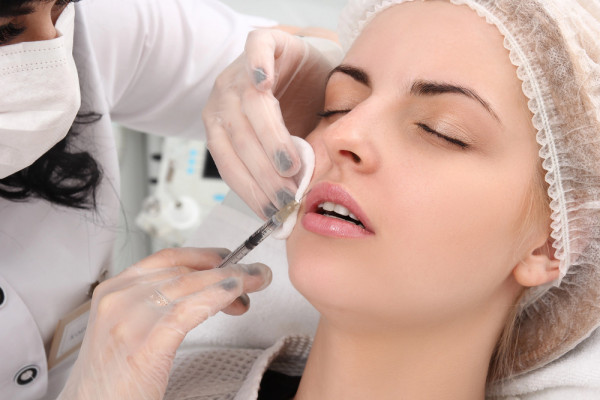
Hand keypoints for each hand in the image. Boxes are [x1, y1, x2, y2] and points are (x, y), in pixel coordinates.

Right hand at [58, 248, 271, 399]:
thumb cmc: (113, 377)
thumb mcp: (128, 328)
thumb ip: (157, 304)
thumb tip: (204, 289)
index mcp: (114, 290)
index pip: (167, 259)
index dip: (205, 255)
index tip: (229, 259)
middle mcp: (119, 298)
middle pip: (185, 271)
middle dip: (227, 270)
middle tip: (256, 275)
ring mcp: (130, 318)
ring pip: (191, 285)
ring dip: (231, 280)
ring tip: (256, 283)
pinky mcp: (145, 342)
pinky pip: (190, 309)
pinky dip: (217, 297)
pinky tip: (234, 296)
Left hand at [203, 28, 341, 218]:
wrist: (310, 69)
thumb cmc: (297, 112)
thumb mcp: (285, 147)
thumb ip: (280, 171)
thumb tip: (284, 210)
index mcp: (221, 126)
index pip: (229, 162)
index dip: (250, 189)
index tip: (271, 211)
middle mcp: (224, 97)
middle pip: (239, 138)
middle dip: (263, 174)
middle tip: (287, 197)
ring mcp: (241, 69)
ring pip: (250, 106)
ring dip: (269, 140)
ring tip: (289, 166)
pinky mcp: (264, 42)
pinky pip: (256, 51)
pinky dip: (257, 67)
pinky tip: (265, 82)